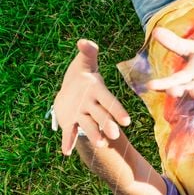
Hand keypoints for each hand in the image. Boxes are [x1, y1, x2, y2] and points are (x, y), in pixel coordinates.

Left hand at [53, 39, 129, 154]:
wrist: (71, 92)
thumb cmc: (82, 76)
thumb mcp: (84, 63)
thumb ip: (87, 53)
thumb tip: (85, 42)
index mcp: (98, 94)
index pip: (110, 102)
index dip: (117, 111)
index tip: (126, 121)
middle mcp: (92, 107)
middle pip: (101, 117)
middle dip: (107, 126)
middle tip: (113, 136)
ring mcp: (82, 116)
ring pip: (89, 127)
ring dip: (94, 136)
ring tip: (99, 146)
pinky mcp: (71, 123)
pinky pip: (70, 134)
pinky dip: (68, 142)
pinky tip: (66, 152)